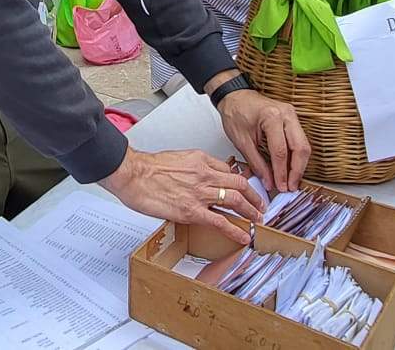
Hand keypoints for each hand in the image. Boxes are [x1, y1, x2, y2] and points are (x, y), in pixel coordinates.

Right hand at [101, 149, 264, 245]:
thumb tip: (200, 177)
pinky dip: (235, 230)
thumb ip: (193, 167)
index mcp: (201, 160)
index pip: (229, 170)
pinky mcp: (192, 211)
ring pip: (236, 200)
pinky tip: (242, 236)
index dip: (240, 181)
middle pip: (240, 184)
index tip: (244, 188)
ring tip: (257, 220)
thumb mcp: (178, 158)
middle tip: (261, 205)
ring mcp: (201, 193)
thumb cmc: (149, 168)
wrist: (134, 174)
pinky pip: (220, 221)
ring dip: (251, 212)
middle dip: (255, 196)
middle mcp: (205, 175)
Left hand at [215, 89, 310, 192]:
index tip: (280, 186)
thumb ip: (257, 163)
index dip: (282, 172)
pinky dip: (296, 156)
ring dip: (299, 165)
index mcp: (272, 117)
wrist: (235, 96)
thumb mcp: (242, 141)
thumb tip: (269, 181)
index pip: (281, 151)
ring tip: (291, 181)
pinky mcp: (292, 119)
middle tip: (291, 187)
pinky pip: (299, 140)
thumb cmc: (235, 112)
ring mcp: (292, 115)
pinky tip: (291, 168)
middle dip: (297, 171)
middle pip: (301, 147)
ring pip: (304, 145)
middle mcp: (286, 114)